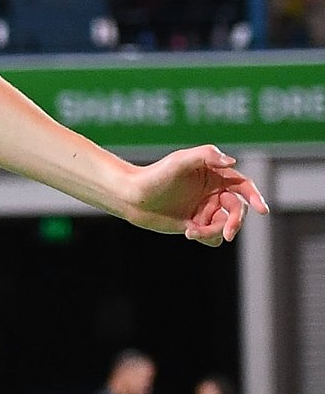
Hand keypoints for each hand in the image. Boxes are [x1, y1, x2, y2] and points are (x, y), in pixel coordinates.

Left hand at [121, 144, 267, 246]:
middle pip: (237, 209)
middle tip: (228, 234)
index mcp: (215, 175)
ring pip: (224, 225)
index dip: (255, 197)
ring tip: (191, 231)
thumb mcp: (180, 161)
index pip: (243, 185)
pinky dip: (206, 237)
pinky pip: (212, 237)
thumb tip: (232, 162)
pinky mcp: (196, 225)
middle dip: (234, 222)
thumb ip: (206, 155)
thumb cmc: (155, 175)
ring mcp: (205, 210)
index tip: (261, 209)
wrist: (132, 196)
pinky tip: (189, 232)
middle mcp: (213, 193)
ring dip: (213, 231)